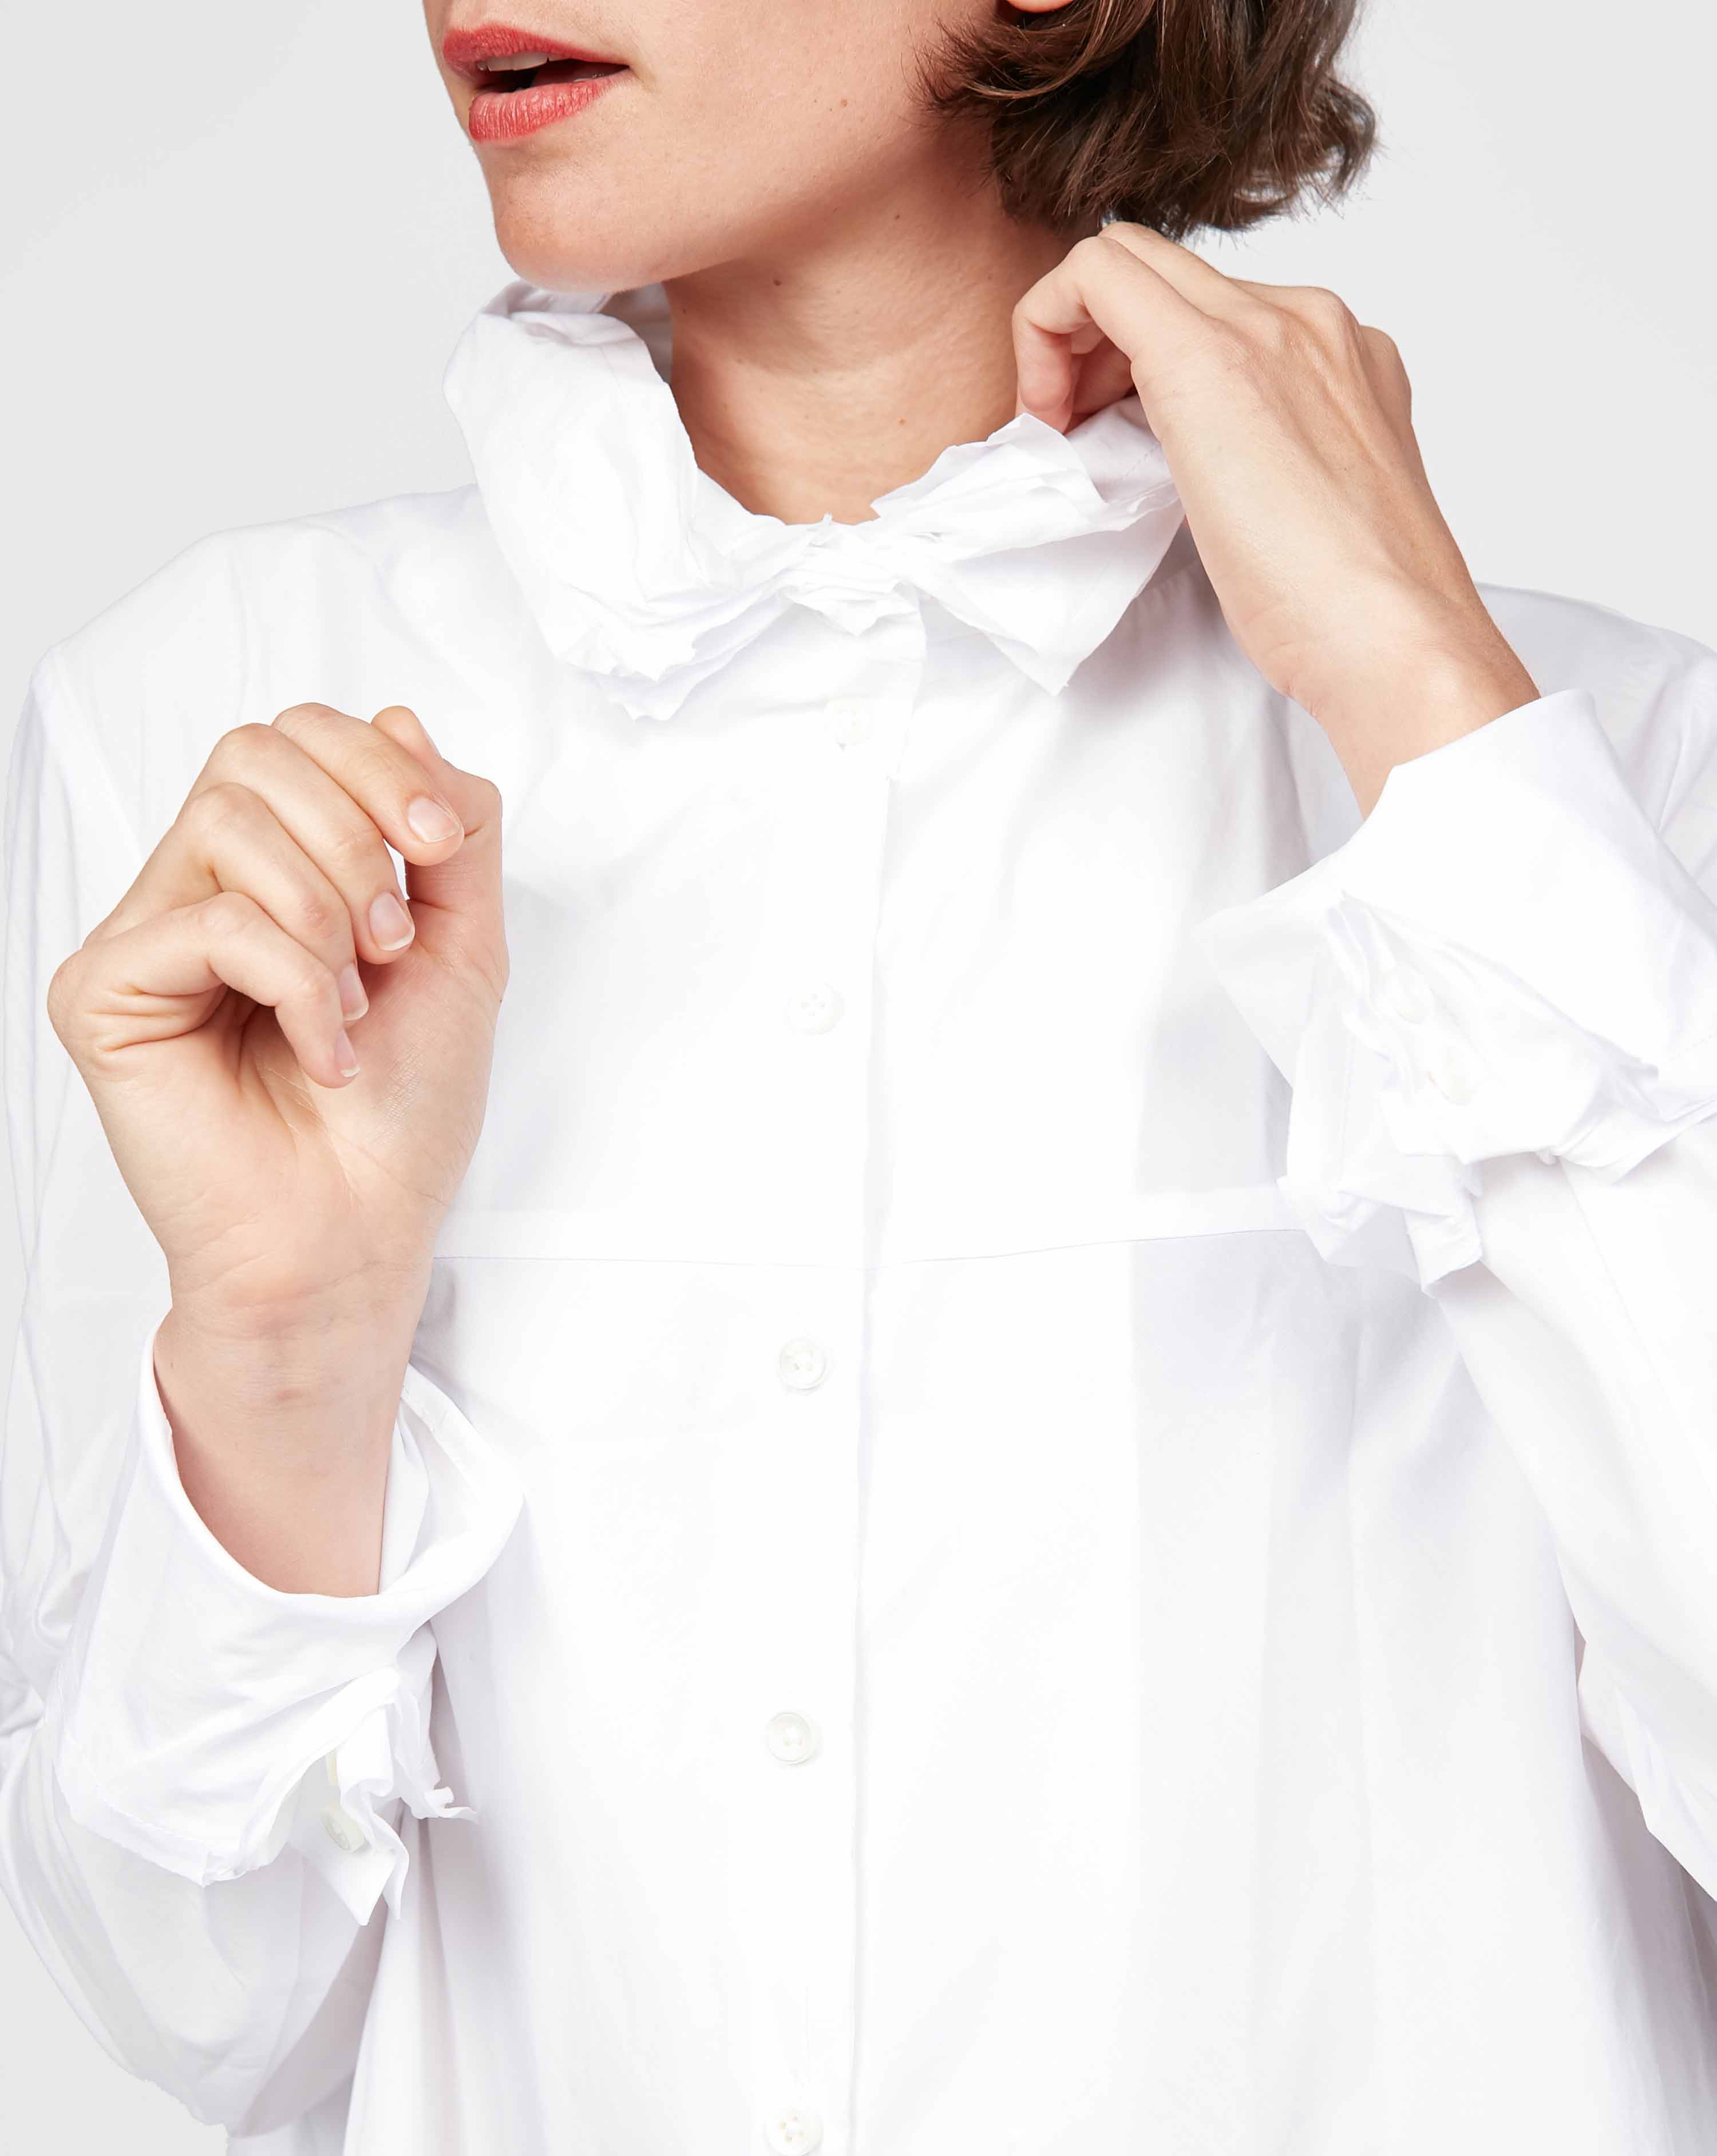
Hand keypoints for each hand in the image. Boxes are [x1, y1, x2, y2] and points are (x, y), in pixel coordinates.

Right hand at [48, 702, 506, 1334]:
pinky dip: (293, 981)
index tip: (438, 845)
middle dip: (355, 831)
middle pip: (254, 750)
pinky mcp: (104, 991)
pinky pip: (208, 918)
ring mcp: (145, 935)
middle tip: (393, 940)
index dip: (377, 764)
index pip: (299, 737)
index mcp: (277, 869)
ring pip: (228, 819)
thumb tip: (401, 717)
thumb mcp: (465, 945)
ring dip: (326, 913)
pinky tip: (319, 1051)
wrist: (358, 1235)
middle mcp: (199, 887)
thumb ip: (450, 829)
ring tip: (354, 1008)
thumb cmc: (403, 1116)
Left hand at [1011, 225, 1540, 814]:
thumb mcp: (1300, 503)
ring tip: (1067, 436)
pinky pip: (1098, 278)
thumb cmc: (1347, 608)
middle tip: (1071, 428)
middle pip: (1159, 264)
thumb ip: (1259, 452)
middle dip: (1088, 335)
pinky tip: (1050, 421)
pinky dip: (1044, 330)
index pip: (1205, 301)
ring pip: (1126, 261)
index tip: (1104, 429)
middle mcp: (1309, 319)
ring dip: (1070, 341)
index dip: (1128, 351)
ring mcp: (1270, 325)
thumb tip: (1206, 458)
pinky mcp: (1211, 357)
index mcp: (1338, 355)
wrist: (1396, 640)